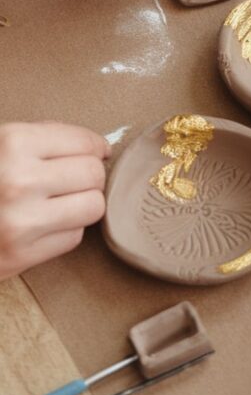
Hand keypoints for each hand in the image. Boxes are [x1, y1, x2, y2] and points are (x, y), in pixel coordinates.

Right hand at [0, 122, 109, 278]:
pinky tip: (44, 224)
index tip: (96, 152)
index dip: (95, 148)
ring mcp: (20, 221)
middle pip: (94, 175)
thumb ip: (43, 138)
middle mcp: (18, 180)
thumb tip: (96, 146)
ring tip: (63, 201)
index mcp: (13, 143)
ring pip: (92, 207)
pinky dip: (65, 230)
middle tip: (77, 178)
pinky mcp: (19, 256)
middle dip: (91, 175)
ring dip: (83, 204)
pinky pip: (73, 238)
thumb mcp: (1, 144)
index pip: (86, 143)